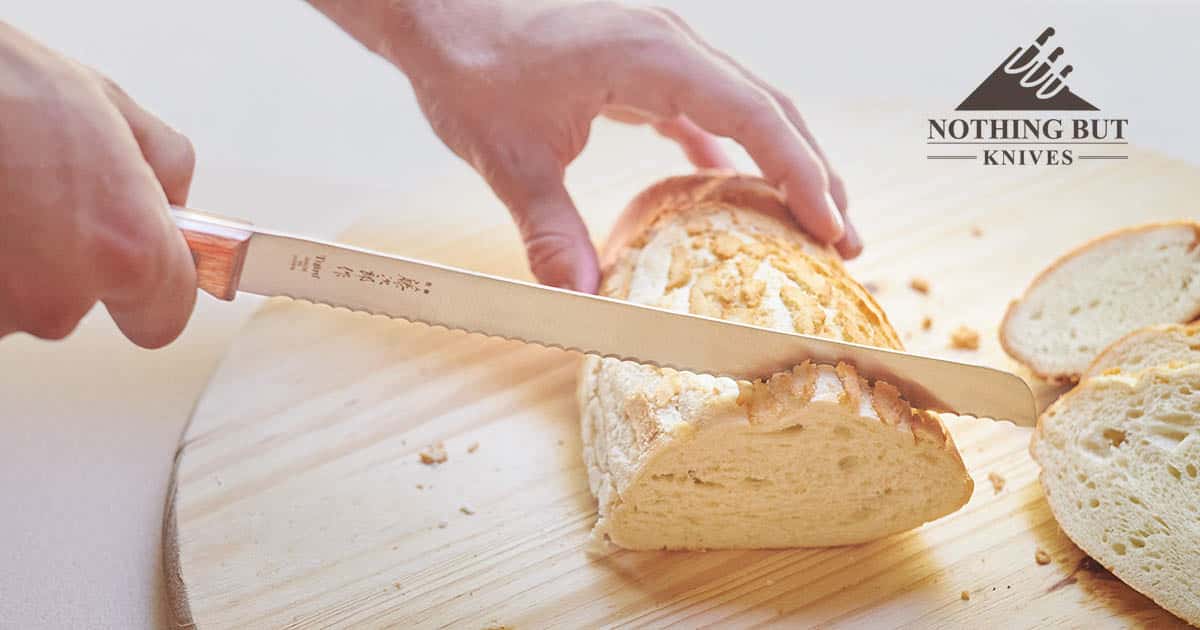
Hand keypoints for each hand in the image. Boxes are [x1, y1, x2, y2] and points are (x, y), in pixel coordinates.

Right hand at [0, 22, 196, 346]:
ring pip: (18, 300)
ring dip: (9, 260)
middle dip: (60, 258)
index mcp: (128, 253)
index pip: (162, 317)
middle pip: (77, 302)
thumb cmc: (1, 87)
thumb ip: (161, 167)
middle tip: (30, 193)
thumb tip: (174, 205)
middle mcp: (62, 299)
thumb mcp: (107, 105)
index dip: (146, 289)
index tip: (129, 267)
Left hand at [313, 0, 856, 293]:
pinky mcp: (638, 61)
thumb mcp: (506, 154)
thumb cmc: (468, 62)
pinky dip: (728, 146)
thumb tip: (583, 304)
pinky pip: (704, 103)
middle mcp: (668, 43)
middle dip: (813, 173)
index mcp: (651, 56)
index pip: (753, 114)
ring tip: (811, 220)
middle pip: (769, 107)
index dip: (801, 173)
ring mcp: (657, 48)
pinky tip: (729, 185)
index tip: (832, 227)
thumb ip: (550, 229)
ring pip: (744, 103)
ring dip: (780, 159)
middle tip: (845, 242)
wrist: (436, 6)